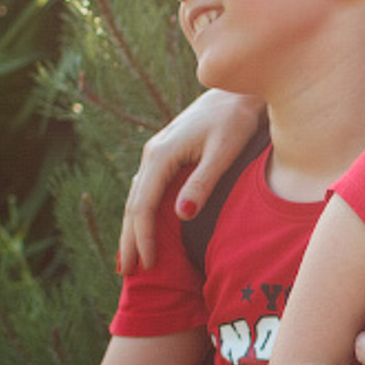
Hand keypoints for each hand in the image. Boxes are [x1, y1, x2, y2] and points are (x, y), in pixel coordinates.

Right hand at [118, 91, 264, 272]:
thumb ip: (203, 182)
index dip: (144, 238)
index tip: (148, 265)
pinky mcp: (166, 155)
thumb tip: (181, 215)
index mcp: (162, 155)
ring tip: (131, 258)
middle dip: (129, 239)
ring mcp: (157, 154)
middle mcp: (152, 155)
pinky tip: (144, 227)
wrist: (237, 92)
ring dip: (132, 229)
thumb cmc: (235, 120)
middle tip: (127, 273)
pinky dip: (142, 213)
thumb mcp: (223, 151)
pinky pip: (147, 190)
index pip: (144, 206)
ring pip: (137, 197)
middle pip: (133, 204)